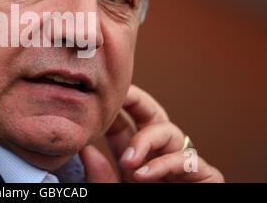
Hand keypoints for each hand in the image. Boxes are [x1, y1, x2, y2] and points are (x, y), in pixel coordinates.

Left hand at [79, 85, 223, 182]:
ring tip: (129, 161)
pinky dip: (166, 165)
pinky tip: (144, 175)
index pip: (125, 122)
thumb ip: (100, 178)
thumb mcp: (114, 195)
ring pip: (171, 131)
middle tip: (120, 95)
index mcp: (134, 158)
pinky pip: (190, 161)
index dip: (115, 106)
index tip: (98, 96)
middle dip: (137, 100)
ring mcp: (180, 165)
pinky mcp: (203, 179)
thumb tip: (85, 150)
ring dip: (147, 141)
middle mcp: (158, 156)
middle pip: (152, 114)